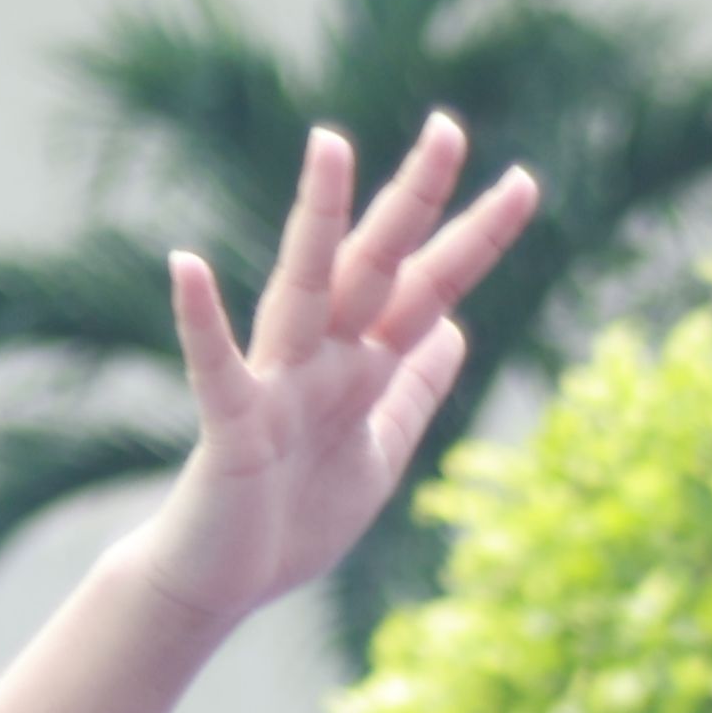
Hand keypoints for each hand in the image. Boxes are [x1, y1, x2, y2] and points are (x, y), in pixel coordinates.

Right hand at [124, 115, 540, 628]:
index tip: (525, 181)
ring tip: (330, 145)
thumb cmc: (291, 521)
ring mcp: (276, 386)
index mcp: (363, 368)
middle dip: (415, 201)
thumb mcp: (379, 453)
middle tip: (450, 127)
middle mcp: (323, 360)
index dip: (476, 239)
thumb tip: (455, 328)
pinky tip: (185, 266)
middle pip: (378, 266)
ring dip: (316, 220)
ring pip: (304, 290)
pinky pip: (215, 368)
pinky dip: (200, 320)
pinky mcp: (232, 429)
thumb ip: (412, 390)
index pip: (430, 289)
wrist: (219, 585)